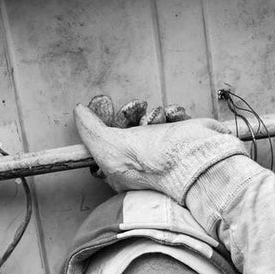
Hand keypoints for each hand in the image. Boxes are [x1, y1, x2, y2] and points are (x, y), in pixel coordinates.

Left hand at [74, 96, 245, 203]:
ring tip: (160, 117)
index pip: (108, 140)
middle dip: (132, 114)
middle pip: (130, 128)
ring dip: (154, 114)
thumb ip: (90, 129)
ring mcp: (165, 152)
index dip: (106, 120)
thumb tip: (79, 111)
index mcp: (123, 170)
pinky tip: (175, 116)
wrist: (194, 162)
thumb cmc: (149, 162)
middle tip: (136, 107)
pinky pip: (174, 120)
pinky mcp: (184, 141)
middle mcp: (143, 163)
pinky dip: (174, 114)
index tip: (106, 103)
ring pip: (152, 122)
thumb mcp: (106, 146)